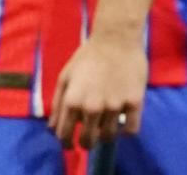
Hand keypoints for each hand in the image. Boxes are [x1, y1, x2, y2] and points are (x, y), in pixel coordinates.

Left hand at [49, 32, 145, 148]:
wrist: (116, 40)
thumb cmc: (87, 57)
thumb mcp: (65, 77)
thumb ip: (57, 104)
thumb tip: (52, 129)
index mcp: (72, 100)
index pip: (64, 135)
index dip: (65, 144)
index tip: (69, 145)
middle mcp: (92, 107)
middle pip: (88, 141)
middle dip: (86, 143)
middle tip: (88, 139)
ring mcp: (115, 106)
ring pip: (109, 138)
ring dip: (105, 136)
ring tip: (104, 127)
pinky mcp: (134, 103)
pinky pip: (130, 131)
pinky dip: (125, 131)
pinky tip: (121, 123)